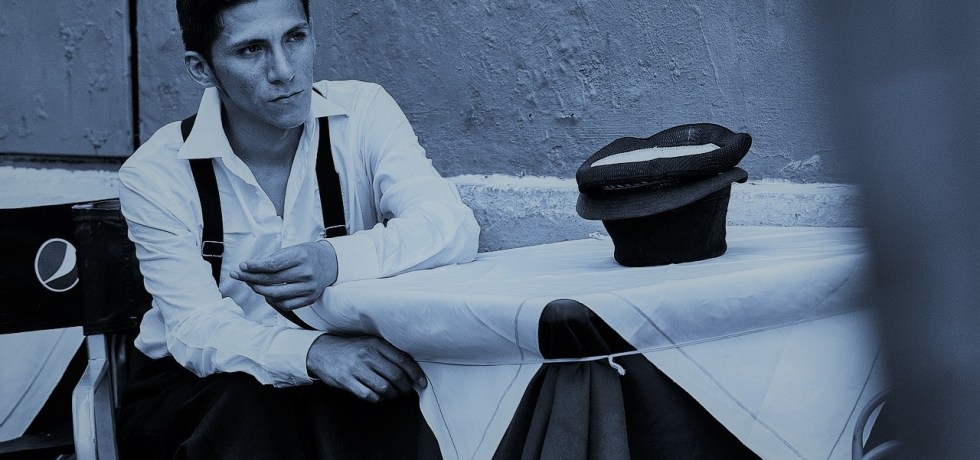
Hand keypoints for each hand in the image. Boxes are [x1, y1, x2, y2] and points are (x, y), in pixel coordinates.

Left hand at [230, 240, 338, 310]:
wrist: (329, 263)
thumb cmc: (305, 255)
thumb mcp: (291, 250)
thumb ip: (271, 259)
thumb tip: (246, 269)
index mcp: (301, 256)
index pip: (272, 264)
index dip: (254, 267)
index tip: (241, 266)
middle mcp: (307, 273)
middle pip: (271, 280)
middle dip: (250, 277)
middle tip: (237, 274)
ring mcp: (309, 288)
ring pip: (275, 294)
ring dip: (259, 289)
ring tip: (251, 283)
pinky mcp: (310, 299)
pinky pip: (285, 304)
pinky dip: (272, 300)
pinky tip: (266, 293)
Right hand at [306, 334, 426, 401]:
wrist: (322, 351)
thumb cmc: (352, 349)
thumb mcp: (370, 343)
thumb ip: (388, 353)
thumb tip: (411, 369)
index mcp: (376, 343)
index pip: (403, 360)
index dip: (415, 373)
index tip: (422, 383)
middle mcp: (367, 354)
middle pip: (395, 375)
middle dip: (405, 387)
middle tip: (406, 391)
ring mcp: (356, 368)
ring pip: (384, 387)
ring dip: (392, 394)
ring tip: (392, 394)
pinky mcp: (346, 380)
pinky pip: (368, 395)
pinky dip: (377, 398)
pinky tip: (378, 396)